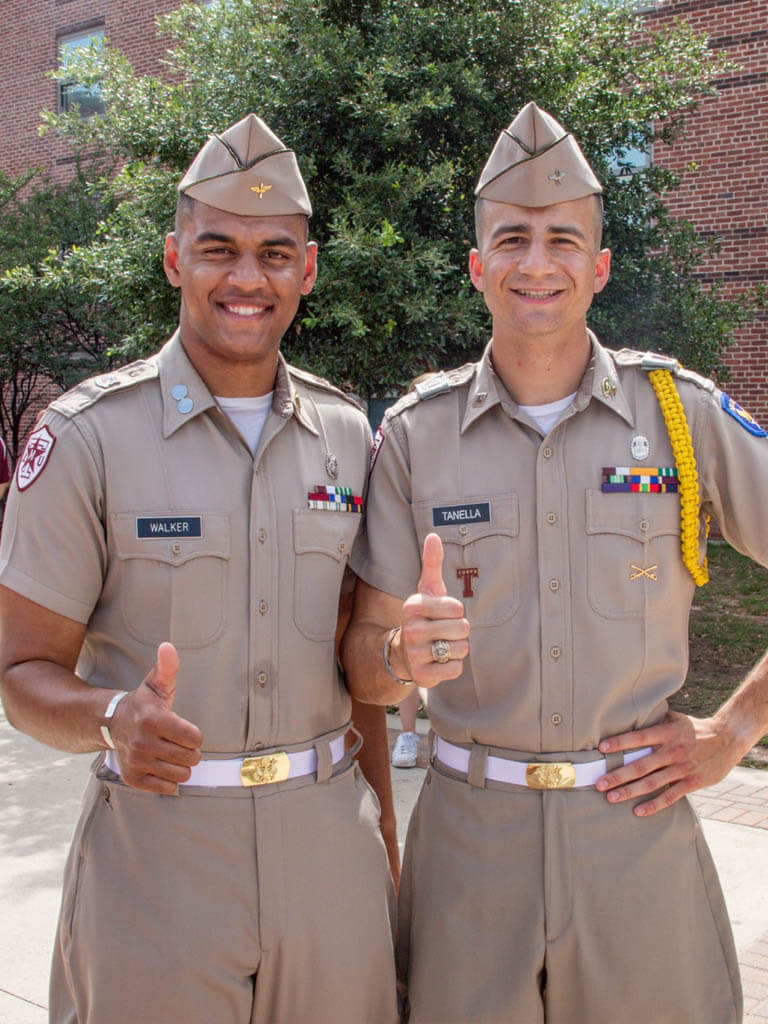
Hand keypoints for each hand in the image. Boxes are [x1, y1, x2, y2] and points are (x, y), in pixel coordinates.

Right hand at [108, 641, 202, 793]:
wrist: (113, 724)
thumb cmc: (143, 704)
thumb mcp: (156, 684)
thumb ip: (167, 667)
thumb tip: (168, 647)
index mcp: (153, 720)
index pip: (195, 738)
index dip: (193, 734)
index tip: (182, 728)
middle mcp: (143, 743)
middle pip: (190, 758)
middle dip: (188, 750)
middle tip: (175, 741)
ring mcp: (137, 762)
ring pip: (181, 775)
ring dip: (180, 765)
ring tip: (168, 752)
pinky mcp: (133, 779)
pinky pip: (167, 788)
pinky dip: (168, 779)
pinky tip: (160, 765)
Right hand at [395, 533, 469, 686]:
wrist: (403, 652)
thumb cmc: (423, 616)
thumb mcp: (426, 589)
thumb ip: (431, 562)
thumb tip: (433, 535)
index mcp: (413, 606)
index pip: (458, 608)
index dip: (456, 612)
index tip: (441, 614)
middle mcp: (411, 630)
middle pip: (462, 629)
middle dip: (459, 631)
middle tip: (443, 632)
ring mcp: (415, 654)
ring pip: (461, 649)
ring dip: (456, 648)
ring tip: (440, 645)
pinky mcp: (422, 676)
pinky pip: (456, 669)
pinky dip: (453, 666)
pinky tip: (439, 661)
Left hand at [595, 710, 740, 815]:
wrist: (728, 739)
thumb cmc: (695, 728)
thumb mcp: (676, 718)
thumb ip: (655, 719)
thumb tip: (630, 711)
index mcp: (667, 733)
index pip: (640, 737)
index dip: (621, 742)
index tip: (602, 748)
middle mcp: (673, 751)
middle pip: (641, 765)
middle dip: (618, 775)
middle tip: (599, 783)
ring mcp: (682, 769)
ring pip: (651, 783)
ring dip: (629, 791)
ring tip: (610, 797)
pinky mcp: (691, 782)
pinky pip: (670, 796)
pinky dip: (653, 805)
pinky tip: (638, 811)